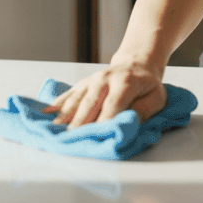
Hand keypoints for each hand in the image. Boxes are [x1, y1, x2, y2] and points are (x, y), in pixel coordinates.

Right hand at [41, 59, 166, 129]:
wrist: (135, 65)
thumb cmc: (147, 86)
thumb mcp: (157, 98)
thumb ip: (144, 111)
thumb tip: (128, 123)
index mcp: (125, 82)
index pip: (113, 104)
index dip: (104, 120)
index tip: (96, 135)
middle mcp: (104, 80)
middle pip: (90, 103)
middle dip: (80, 121)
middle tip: (70, 137)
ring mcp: (91, 81)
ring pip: (76, 99)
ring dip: (65, 115)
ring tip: (55, 129)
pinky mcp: (82, 84)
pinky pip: (68, 94)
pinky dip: (57, 104)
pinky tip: (46, 113)